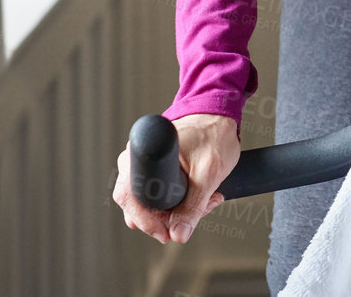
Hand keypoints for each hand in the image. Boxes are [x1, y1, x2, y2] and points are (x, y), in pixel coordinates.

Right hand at [112, 113, 240, 244]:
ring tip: (207, 200)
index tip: (168, 232)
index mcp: (140, 157)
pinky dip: (179, 202)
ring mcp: (141, 168)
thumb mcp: (209, 173)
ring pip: (150, 206)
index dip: (149, 222)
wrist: (219, 116)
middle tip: (200, 212)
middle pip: (139, 208)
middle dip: (171, 218)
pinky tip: (202, 197)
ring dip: (178, 212)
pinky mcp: (152, 172)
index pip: (131, 201)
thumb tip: (178, 235)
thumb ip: (194, 205)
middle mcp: (133, 162)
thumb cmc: (214, 135)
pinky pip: (158, 198)